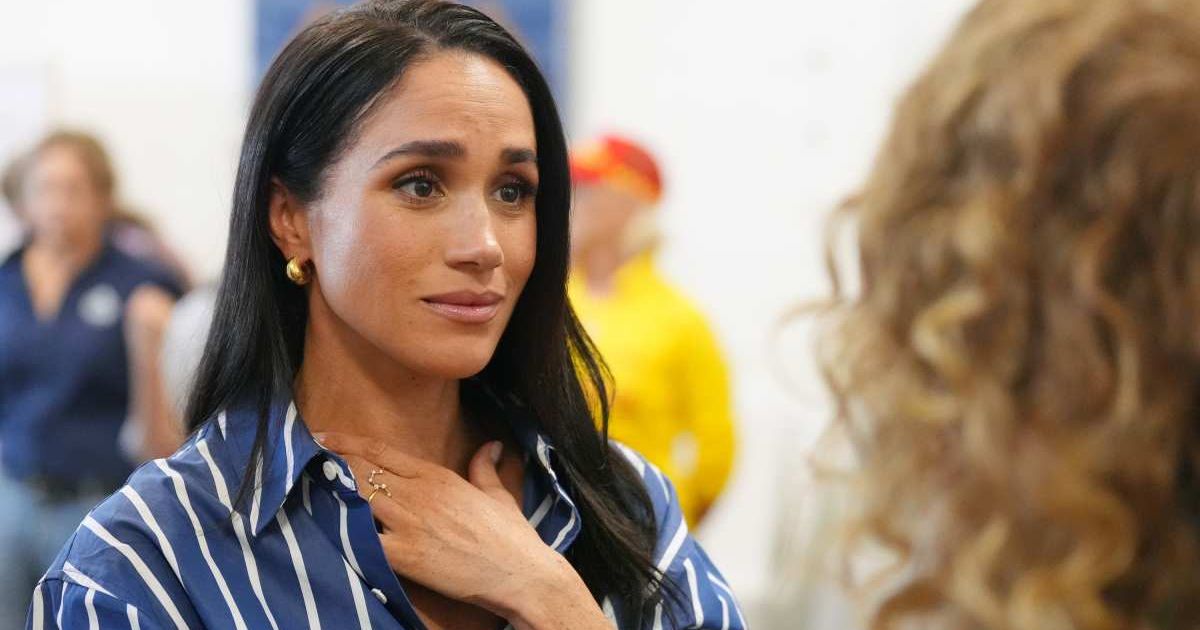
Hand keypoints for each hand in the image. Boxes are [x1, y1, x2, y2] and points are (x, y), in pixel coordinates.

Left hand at [312, 432, 604, 626]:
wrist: (522, 573)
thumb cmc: (512, 537)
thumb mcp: (499, 494)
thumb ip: (485, 467)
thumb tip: (490, 445)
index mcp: (438, 477)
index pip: (383, 453)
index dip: (349, 443)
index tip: (323, 436)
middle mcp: (420, 494)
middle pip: (361, 471)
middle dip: (330, 463)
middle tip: (302, 458)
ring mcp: (410, 524)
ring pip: (357, 499)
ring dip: (331, 492)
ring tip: (303, 486)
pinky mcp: (405, 555)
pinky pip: (363, 540)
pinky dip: (342, 532)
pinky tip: (322, 526)